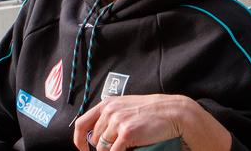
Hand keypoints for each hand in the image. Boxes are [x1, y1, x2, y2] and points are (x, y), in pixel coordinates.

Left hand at [72, 94, 230, 150]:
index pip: (81, 123)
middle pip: (95, 139)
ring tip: (128, 146)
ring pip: (103, 148)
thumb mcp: (126, 106)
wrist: (172, 112)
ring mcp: (117, 122)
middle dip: (104, 147)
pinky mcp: (127, 133)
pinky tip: (129, 150)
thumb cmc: (151, 111)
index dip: (78, 140)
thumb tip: (96, 135)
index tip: (83, 149)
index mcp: (107, 104)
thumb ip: (110, 116)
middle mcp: (109, 111)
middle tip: (119, 146)